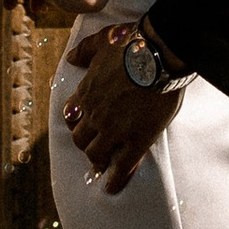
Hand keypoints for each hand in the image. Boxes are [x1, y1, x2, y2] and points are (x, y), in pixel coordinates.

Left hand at [62, 21, 183, 194]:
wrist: (157, 54)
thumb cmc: (132, 43)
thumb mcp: (102, 40)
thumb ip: (85, 51)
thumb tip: (71, 59)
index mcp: (87, 91)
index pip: (72, 114)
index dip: (76, 122)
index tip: (82, 125)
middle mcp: (95, 114)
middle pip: (80, 138)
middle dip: (86, 143)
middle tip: (95, 147)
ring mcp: (114, 130)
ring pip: (96, 154)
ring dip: (98, 160)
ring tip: (103, 166)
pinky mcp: (135, 141)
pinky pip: (121, 167)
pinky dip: (115, 180)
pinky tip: (112, 188)